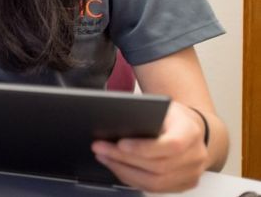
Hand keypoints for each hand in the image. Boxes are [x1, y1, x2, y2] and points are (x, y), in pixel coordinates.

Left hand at [92, 101, 208, 191]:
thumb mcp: (160, 107)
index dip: (144, 147)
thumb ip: (143, 115)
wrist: (191, 130)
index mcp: (191, 132)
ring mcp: (192, 173)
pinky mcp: (184, 184)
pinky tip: (116, 166)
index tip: (120, 143)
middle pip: (158, 167)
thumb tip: (112, 123)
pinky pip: (155, 188)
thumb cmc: (171, 116)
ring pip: (155, 182)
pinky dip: (131, 179)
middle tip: (100, 148)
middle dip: (124, 159)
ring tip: (103, 157)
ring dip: (124, 171)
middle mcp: (196, 155)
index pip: (172, 145)